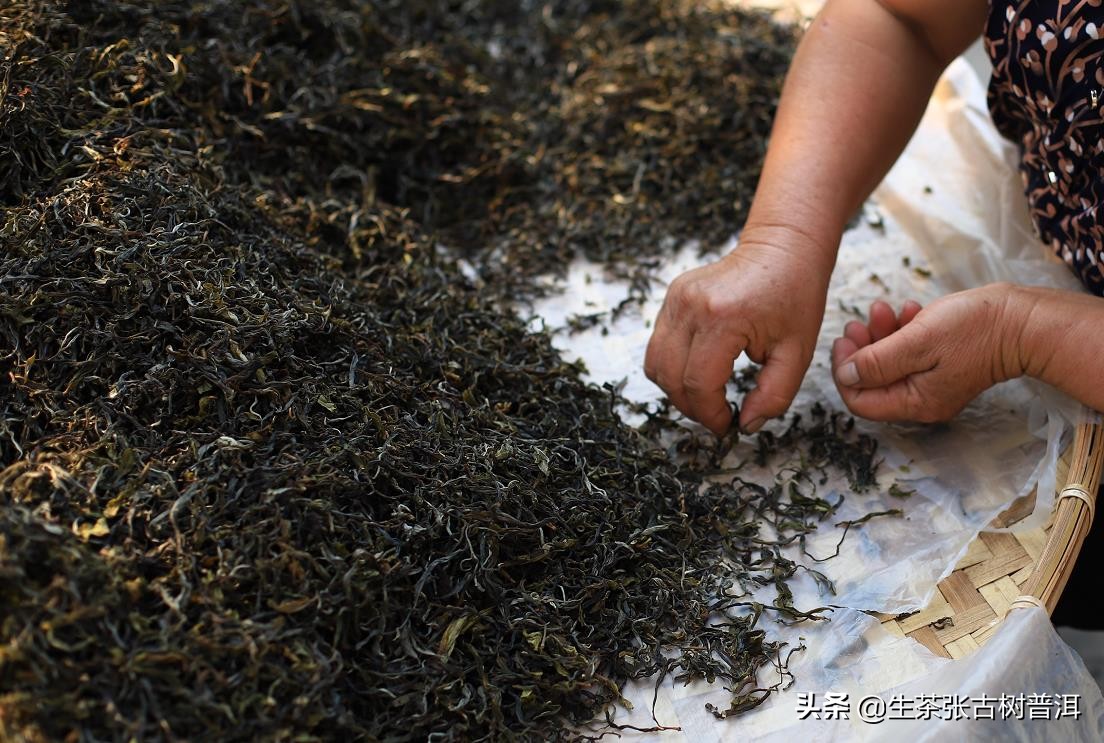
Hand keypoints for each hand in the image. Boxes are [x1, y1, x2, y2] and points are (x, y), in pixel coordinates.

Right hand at [644, 231, 830, 434]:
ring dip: (676, 389)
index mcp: (723, 318)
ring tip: (706, 396)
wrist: (783, 247)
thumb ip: (774, 396)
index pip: (698, 384)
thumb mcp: (797, 353)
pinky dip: (673, 367)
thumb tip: (746, 425)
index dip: (710, 414)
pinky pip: (658, 346)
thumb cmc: (796, 295)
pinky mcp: (671, 297)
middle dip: (691, 407)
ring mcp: (675, 299)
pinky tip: (700, 370)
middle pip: (669, 378)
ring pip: (655, 364)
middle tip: (717, 416)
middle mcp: (690, 307)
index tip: (727, 425)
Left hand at [830, 284, 1024, 421]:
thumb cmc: (974, 329)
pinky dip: (901, 332)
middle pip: (873, 383)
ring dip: (879, 335)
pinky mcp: (942, 364)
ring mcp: (933, 383)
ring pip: (889, 364)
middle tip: (857, 323)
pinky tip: (906, 310)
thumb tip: (845, 376)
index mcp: (915, 403)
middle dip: (860, 350)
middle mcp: (922, 400)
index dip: (844, 372)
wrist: (1023, 320)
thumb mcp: (917, 342)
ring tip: (881, 308)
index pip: (860, 401)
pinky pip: (910, 353)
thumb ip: (877, 362)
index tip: (843, 341)